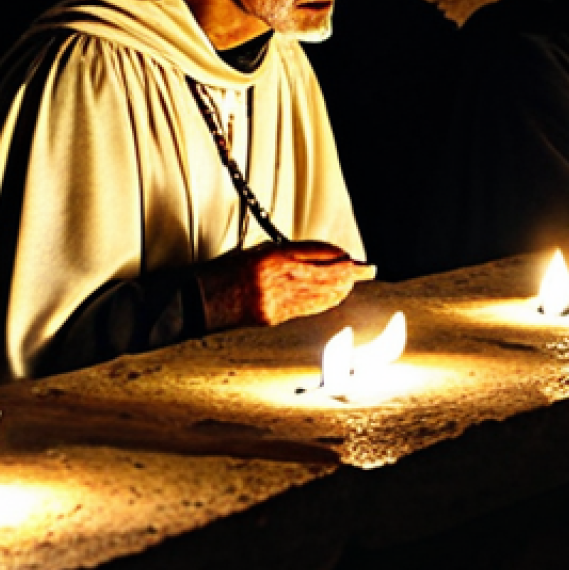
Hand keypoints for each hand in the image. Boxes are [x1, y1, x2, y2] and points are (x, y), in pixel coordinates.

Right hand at [199, 241, 374, 330]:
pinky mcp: (274, 316)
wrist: (201, 300)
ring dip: (341, 288)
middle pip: (324, 274)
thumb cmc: (223, 274)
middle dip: (349, 273)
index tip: (350, 256)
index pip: (315, 254)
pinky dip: (325, 302)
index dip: (337, 255)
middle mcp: (277, 278)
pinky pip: (307, 308)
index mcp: (272, 257)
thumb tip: (317, 258)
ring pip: (319, 292)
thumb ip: (284, 255)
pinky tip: (335, 299)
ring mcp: (277, 300)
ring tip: (356, 283)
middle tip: (367, 270)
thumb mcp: (255, 253)